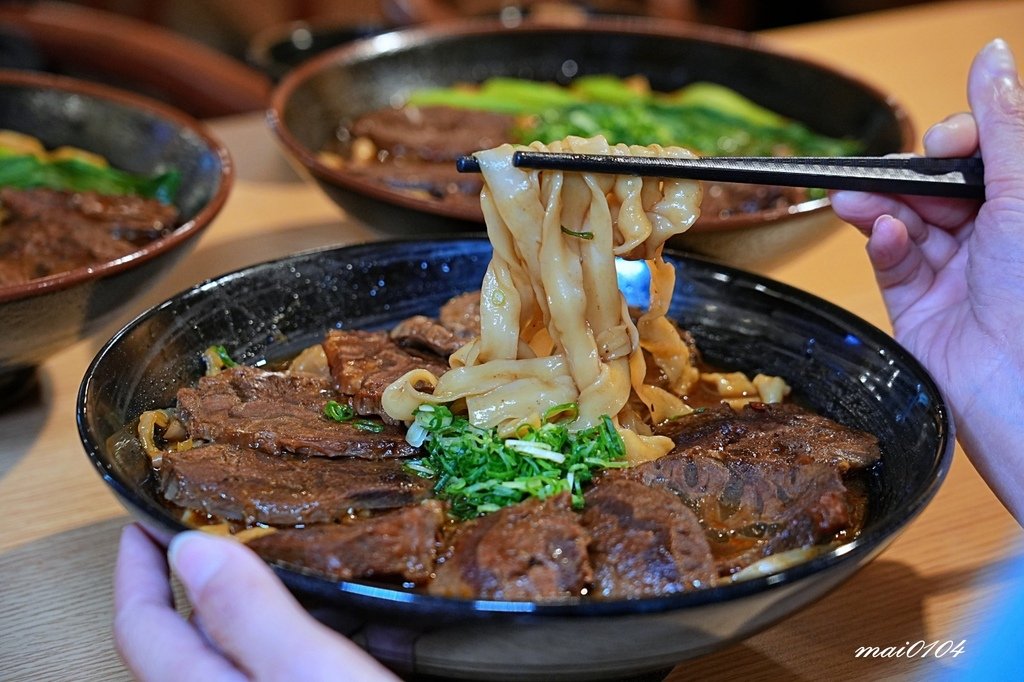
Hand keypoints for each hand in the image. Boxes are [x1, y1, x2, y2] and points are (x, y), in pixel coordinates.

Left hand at [113, 523, 398, 681]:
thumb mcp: (311, 676)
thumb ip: (251, 618)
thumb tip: (190, 550)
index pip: (140, 627)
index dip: (136, 568)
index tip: (143, 519)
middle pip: (177, 643)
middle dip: (182, 581)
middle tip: (209, 525)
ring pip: (223, 658)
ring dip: (230, 605)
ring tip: (260, 557)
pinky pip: (261, 669)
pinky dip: (269, 631)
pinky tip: (310, 617)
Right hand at [829, 39, 1023, 521]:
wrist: (1022, 394)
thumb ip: (1001, 124)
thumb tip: (990, 57)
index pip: (982, 155)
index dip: (958, 142)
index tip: (947, 141)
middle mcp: (996, 238)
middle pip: (936, 185)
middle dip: (909, 175)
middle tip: (893, 172)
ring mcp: (957, 272)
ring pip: (905, 219)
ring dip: (881, 205)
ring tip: (856, 198)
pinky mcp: (920, 304)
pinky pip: (892, 260)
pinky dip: (883, 241)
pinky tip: (883, 233)